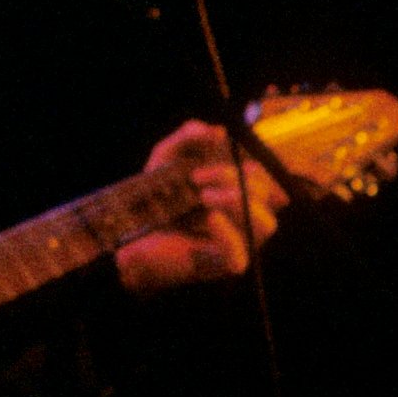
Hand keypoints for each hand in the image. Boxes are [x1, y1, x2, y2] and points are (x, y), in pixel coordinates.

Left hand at [115, 119, 289, 293]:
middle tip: (197, 177)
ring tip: (204, 197)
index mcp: (238, 192)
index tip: (218, 152)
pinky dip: (229, 235)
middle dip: (236, 178)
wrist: (128, 233)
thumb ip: (189, 137)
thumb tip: (218, 131)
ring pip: (267, 224)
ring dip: (239, 203)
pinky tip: (211, 219)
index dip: (251, 163)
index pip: (265, 177)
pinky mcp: (221, 265)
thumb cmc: (154, 196)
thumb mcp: (167, 158)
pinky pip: (240, 256)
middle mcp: (244, 217)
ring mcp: (238, 242)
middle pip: (269, 196)